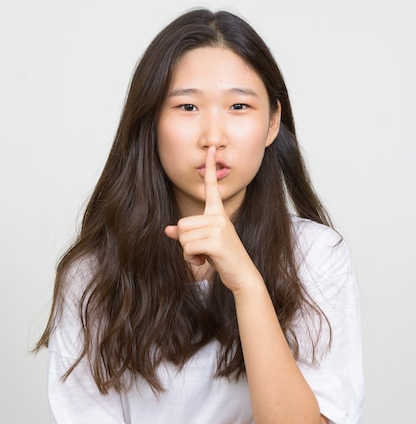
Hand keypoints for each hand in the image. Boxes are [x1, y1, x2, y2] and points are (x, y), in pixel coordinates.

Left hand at [164, 147, 259, 291]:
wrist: (241, 274)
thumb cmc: (223, 258)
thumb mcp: (203, 243)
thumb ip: (186, 235)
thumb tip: (167, 230)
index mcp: (218, 213)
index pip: (212, 188)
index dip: (210, 168)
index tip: (210, 149)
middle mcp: (218, 216)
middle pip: (182, 223)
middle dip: (185, 242)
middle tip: (201, 251)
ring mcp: (218, 227)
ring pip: (183, 236)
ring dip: (188, 252)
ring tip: (205, 256)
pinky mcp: (216, 240)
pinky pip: (188, 247)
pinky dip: (191, 259)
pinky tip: (205, 261)